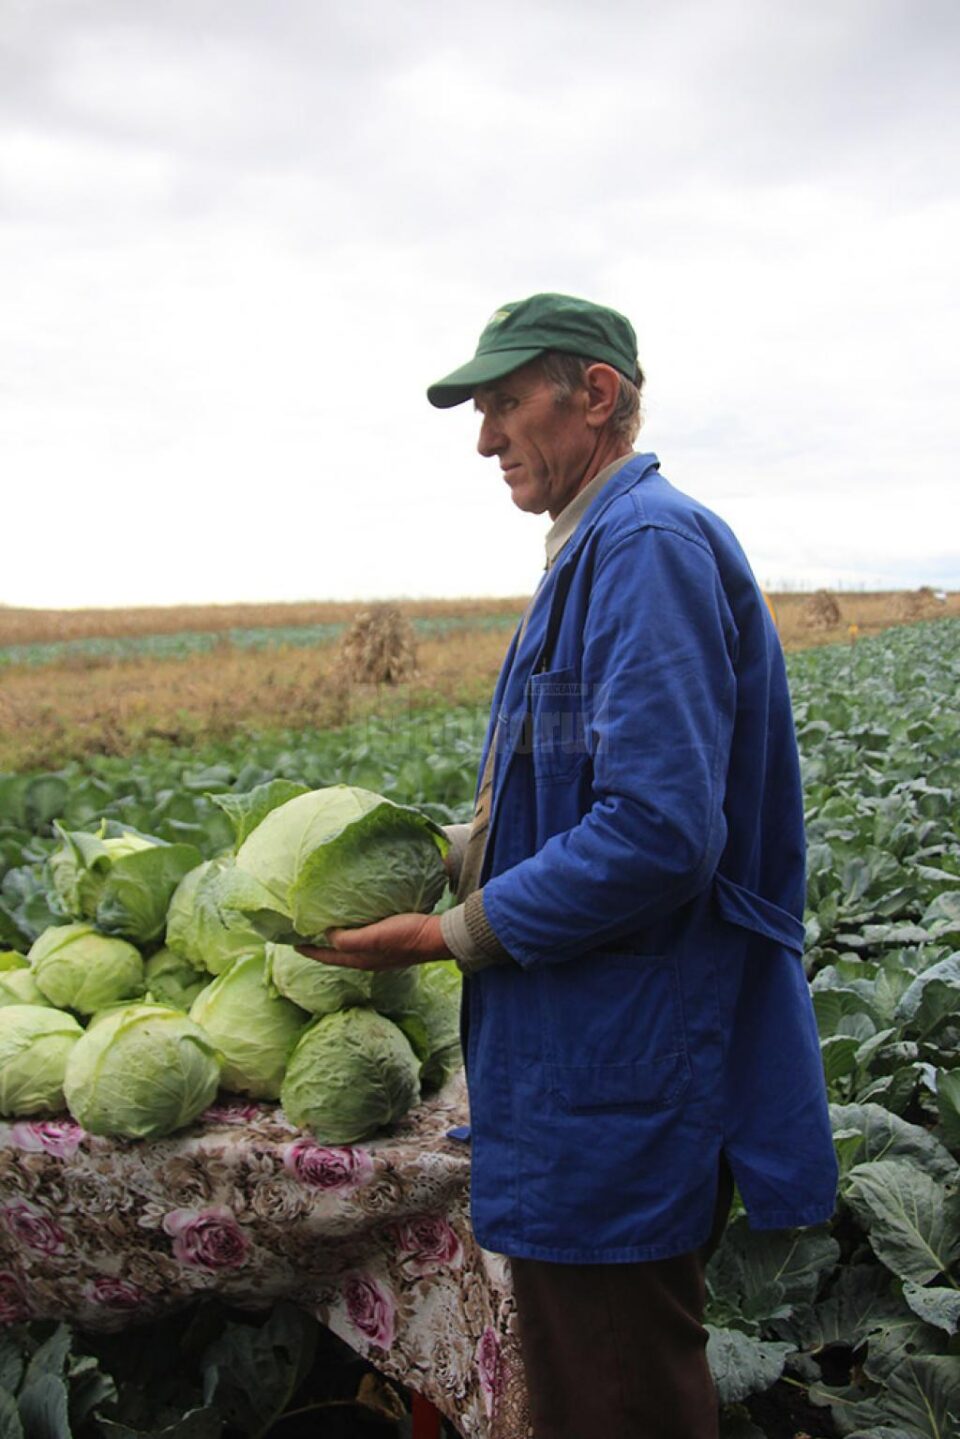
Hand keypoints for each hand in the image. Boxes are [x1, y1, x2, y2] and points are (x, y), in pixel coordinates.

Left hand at [296, 913, 447, 970]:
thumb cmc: (406, 936)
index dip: (310, 951)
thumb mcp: (374, 937)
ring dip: (336, 939)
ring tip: (327, 926)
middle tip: (306, 933)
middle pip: (337, 954)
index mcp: (361, 959)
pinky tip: (357, 920)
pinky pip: (364, 938)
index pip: (328, 958)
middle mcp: (368, 959)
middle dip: (321, 946)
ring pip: (350, 946)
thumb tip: (327, 934)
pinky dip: (353, 931)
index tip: (292, 943)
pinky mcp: (391, 942)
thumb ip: (349, 939)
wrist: (437, 937)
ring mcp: (380, 952)